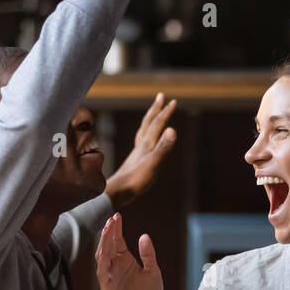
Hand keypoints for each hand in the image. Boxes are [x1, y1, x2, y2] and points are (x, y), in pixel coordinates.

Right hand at [95, 213, 162, 289]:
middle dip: (109, 233)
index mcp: (124, 261)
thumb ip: (148, 255)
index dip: (116, 229)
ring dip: (103, 244)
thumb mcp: (153, 271)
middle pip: (108, 246)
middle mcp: (115, 267)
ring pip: (102, 257)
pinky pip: (102, 272)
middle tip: (111, 220)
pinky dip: (103, 261)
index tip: (117, 216)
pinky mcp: (107, 288)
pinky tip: (105, 251)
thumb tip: (144, 236)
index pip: (117, 241)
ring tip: (107, 230)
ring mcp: (110, 277)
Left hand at [105, 93, 178, 207]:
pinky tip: (145, 141)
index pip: (157, 124)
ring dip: (150, 121)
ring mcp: (137, 153)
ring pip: (144, 131)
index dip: (165, 112)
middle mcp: (141, 146)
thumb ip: (163, 147)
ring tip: (154, 115)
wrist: (117, 192)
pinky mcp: (135, 161)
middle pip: (149, 123)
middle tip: (161, 97)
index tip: (173, 101)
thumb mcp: (153, 163)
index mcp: (147, 144)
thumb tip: (172, 129)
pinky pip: (141, 142)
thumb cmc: (135, 180)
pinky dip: (145, 136)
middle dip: (156, 110)